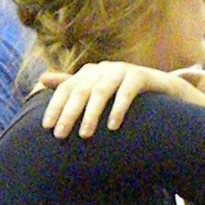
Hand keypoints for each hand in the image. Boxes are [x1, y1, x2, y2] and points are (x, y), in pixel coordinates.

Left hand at [40, 63, 193, 137]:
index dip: (55, 106)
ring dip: (91, 114)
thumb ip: (72, 86)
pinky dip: (118, 108)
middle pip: (81, 90)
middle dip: (69, 114)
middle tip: (60, 135)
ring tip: (84, 135)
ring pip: (101, 91)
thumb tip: (42, 79)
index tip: (46, 128)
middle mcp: (103, 68)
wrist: (163, 89)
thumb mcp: (97, 89)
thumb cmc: (124, 93)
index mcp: (89, 72)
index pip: (67, 88)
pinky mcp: (141, 76)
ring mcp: (122, 70)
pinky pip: (127, 92)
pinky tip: (112, 126)